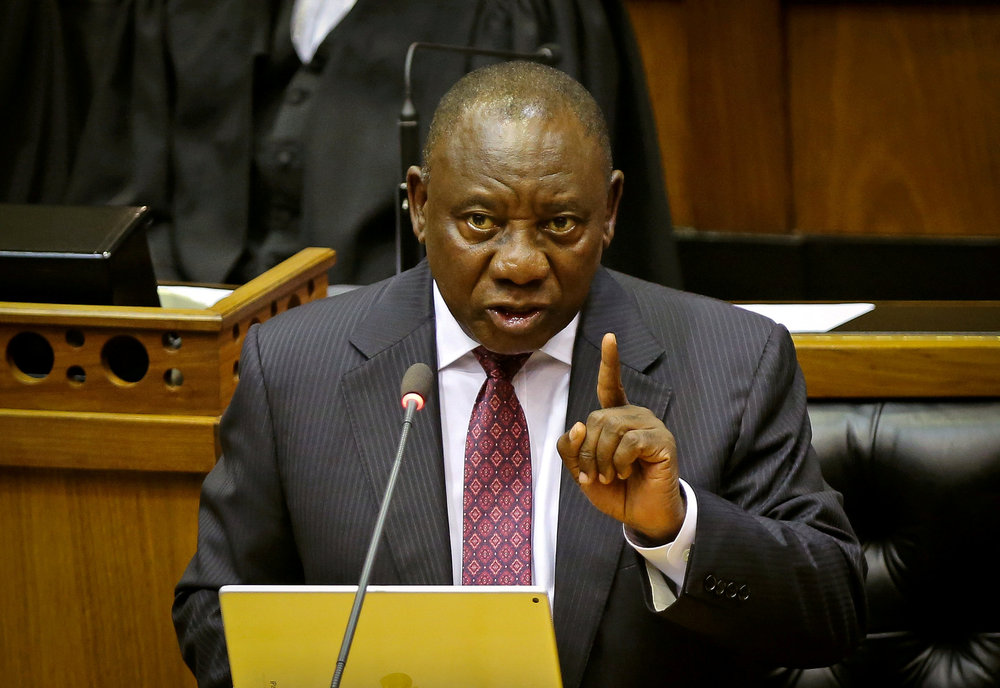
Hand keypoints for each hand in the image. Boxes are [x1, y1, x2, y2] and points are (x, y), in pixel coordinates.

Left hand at [557, 333, 685, 543]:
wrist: (643, 515)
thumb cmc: (616, 491)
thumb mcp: (583, 472)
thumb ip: (573, 449)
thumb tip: (578, 424)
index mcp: (617, 418)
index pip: (611, 385)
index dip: (610, 361)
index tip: (610, 337)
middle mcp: (635, 415)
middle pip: (595, 419)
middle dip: (588, 452)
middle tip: (596, 476)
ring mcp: (651, 425)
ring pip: (610, 428)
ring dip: (603, 460)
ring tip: (612, 476)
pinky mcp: (662, 440)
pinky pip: (630, 441)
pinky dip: (621, 461)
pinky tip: (627, 472)